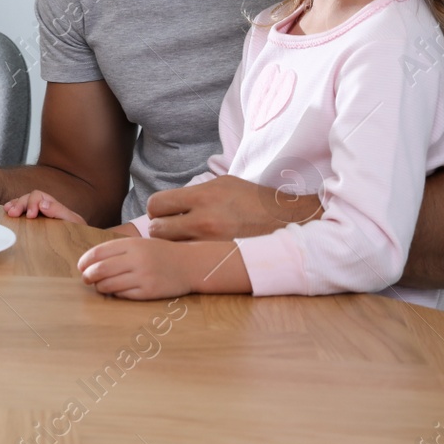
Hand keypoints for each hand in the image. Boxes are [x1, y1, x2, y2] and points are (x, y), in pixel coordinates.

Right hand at [3, 189, 85, 224]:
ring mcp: (38, 214)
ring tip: (7, 210)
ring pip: (23, 203)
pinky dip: (14, 209)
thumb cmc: (79, 232)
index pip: (38, 196)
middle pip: (28, 198)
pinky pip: (22, 212)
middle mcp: (44, 207)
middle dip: (19, 204)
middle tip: (12, 213)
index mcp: (53, 205)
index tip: (30, 216)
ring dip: (14, 205)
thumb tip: (42, 203)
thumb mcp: (73, 221)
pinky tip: (8, 212)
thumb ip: (59, 210)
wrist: (82, 245)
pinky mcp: (33, 224)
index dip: (32, 203)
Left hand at [77, 237, 193, 299]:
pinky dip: (115, 293)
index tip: (81, 266)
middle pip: (100, 269)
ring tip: (99, 286)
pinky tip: (115, 291)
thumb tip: (90, 261)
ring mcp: (143, 276)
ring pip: (109, 284)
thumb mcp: (140, 244)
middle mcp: (136, 259)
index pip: (98, 252)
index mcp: (131, 244)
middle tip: (85, 279)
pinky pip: (123, 294)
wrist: (191, 264)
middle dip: (88, 276)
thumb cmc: (162, 254)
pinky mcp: (149, 291)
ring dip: (99, 287)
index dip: (85, 261)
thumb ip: (118, 250)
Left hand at [146, 175, 321, 241]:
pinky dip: (189, 256)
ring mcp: (212, 242)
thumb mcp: (222, 184)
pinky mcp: (221, 257)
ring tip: (184, 241)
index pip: (157, 204)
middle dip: (159, 230)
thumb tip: (169, 202)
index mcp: (203, 196)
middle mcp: (205, 219)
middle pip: (157, 230)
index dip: (156, 210)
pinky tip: (198, 251)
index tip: (162, 213)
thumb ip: (194, 192)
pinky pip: (192, 259)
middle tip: (169, 229)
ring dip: (173, 245)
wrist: (288, 220)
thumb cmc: (252, 199)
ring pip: (171, 248)